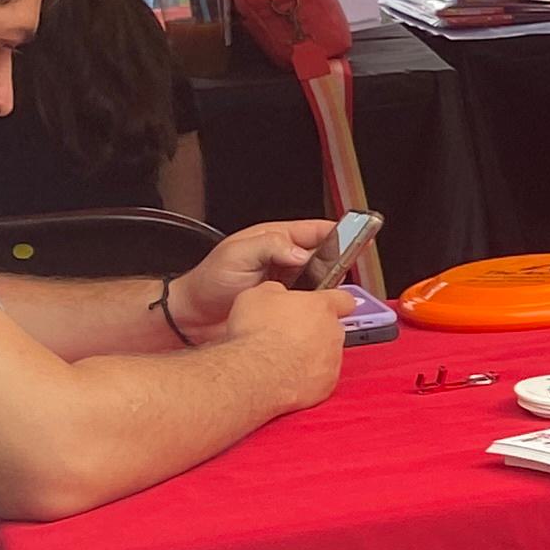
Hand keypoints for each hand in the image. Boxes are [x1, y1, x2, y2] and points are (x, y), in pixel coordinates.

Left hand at [165, 219, 337, 339]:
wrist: (193, 317)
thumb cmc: (208, 281)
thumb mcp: (236, 254)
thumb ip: (270, 246)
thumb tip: (302, 253)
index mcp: (276, 239)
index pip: (316, 231)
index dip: (339, 231)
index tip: (357, 235)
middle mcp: (286, 261)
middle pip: (326, 256)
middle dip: (337, 261)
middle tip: (340, 268)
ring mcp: (289, 284)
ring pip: (322, 281)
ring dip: (327, 287)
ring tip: (326, 291)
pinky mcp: (288, 306)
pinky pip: (312, 304)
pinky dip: (318, 306)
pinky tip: (315, 308)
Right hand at [222, 278, 357, 405]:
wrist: (255, 371)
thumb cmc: (256, 332)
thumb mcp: (257, 295)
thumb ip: (276, 292)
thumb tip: (277, 294)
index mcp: (321, 307)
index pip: (342, 299)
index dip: (332, 301)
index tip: (323, 304)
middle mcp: (333, 333)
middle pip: (330, 329)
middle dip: (312, 331)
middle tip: (285, 335)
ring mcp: (333, 361)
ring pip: (326, 355)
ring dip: (309, 356)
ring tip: (280, 359)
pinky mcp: (326, 385)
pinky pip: (319, 379)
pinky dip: (305, 379)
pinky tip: (283, 378)